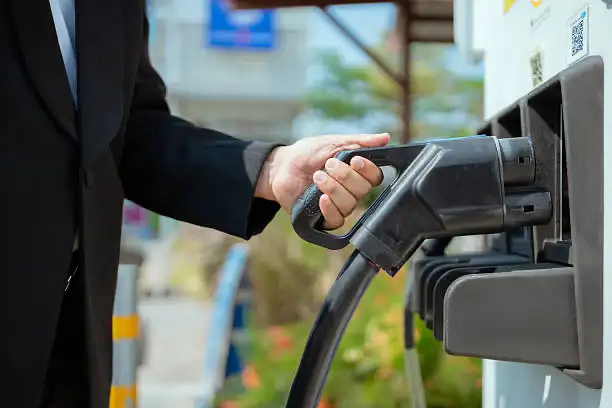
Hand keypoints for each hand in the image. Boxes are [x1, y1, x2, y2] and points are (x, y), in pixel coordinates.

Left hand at [256, 133, 389, 228]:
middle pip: (363, 190)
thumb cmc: (307, 154)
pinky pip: (336, 220)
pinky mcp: (324, 218)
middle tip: (327, 165)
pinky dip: (330, 208)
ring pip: (349, 204)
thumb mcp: (333, 142)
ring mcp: (338, 206)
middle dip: (345, 176)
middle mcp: (351, 191)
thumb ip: (358, 141)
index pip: (375, 177)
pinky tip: (320, 198)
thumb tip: (385, 138)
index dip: (368, 170)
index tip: (354, 159)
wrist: (280, 167)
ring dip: (333, 188)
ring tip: (317, 177)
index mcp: (356, 173)